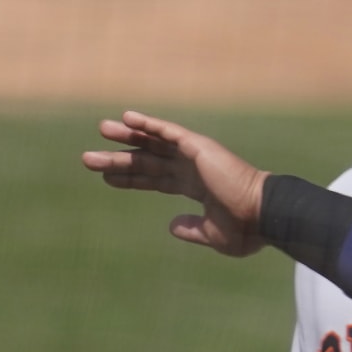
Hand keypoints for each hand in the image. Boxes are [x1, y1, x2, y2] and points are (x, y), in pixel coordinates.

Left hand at [81, 110, 268, 256]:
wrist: (263, 215)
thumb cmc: (246, 228)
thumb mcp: (213, 234)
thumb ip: (192, 229)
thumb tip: (171, 226)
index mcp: (196, 187)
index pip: (155, 180)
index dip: (131, 179)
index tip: (106, 179)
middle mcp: (192, 168)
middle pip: (147, 161)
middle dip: (119, 159)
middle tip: (88, 159)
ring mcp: (195, 155)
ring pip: (153, 143)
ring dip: (127, 136)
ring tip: (101, 129)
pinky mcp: (198, 146)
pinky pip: (168, 131)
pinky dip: (148, 123)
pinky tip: (126, 117)